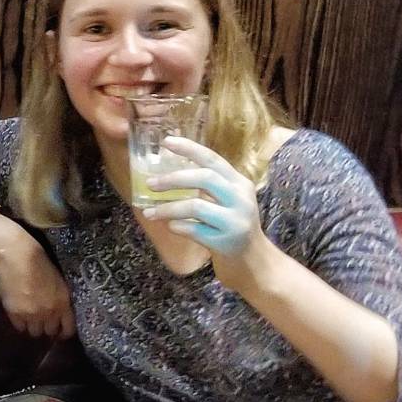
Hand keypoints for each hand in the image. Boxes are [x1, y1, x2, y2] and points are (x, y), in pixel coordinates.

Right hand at [0, 232, 74, 339]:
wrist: (15, 256)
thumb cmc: (38, 260)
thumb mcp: (57, 281)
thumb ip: (59, 298)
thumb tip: (57, 310)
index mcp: (63, 302)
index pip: (68, 329)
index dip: (63, 333)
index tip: (59, 331)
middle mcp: (50, 312)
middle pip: (50, 332)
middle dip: (47, 327)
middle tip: (42, 320)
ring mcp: (32, 315)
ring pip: (35, 332)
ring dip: (33, 326)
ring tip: (29, 318)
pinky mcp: (15, 314)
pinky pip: (20, 328)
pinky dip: (20, 323)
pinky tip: (19, 314)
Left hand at [138, 136, 270, 286]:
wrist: (252, 260)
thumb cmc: (230, 225)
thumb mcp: (227, 200)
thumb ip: (206, 185)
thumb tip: (166, 170)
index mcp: (239, 183)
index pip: (213, 159)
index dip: (190, 149)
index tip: (166, 141)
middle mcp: (241, 198)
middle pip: (205, 178)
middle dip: (173, 179)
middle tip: (150, 184)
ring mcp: (235, 220)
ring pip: (196, 206)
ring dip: (167, 208)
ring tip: (149, 212)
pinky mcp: (227, 242)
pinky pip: (194, 230)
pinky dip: (178, 226)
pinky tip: (171, 226)